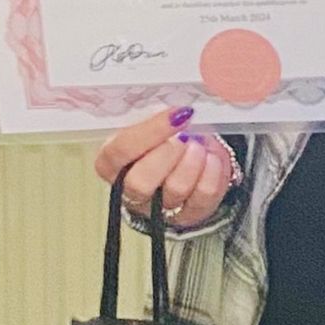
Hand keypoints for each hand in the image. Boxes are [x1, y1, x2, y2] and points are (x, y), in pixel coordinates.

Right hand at [92, 106, 238, 225]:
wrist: (186, 159)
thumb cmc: (161, 138)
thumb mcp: (150, 124)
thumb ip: (151, 116)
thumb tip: (173, 109)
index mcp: (112, 163)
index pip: (120, 150)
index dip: (149, 132)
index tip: (175, 115)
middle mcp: (131, 190)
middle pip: (140, 182)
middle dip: (167, 154)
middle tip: (184, 137)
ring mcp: (160, 207)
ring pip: (175, 190)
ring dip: (192, 162)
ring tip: (198, 145)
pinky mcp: (188, 215)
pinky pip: (202, 197)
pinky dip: (212, 174)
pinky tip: (211, 158)